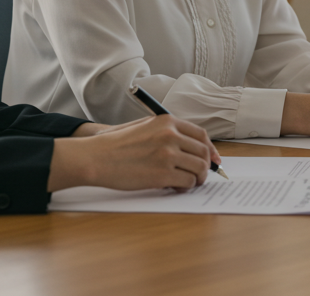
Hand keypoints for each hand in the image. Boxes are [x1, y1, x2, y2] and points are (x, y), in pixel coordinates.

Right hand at [49, 115, 218, 191]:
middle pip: (203, 152)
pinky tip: (176, 187)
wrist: (95, 158)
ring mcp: (167, 154)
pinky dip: (186, 187)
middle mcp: (170, 135)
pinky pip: (188, 181)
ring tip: (188, 182)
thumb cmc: (116, 145)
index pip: (200, 135)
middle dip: (206, 166)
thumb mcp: (144, 127)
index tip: (214, 159)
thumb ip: (168, 132)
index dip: (210, 149)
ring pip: (199, 168)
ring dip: (197, 178)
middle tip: (200, 175)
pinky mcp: (162, 174)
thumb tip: (192, 147)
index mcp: (167, 121)